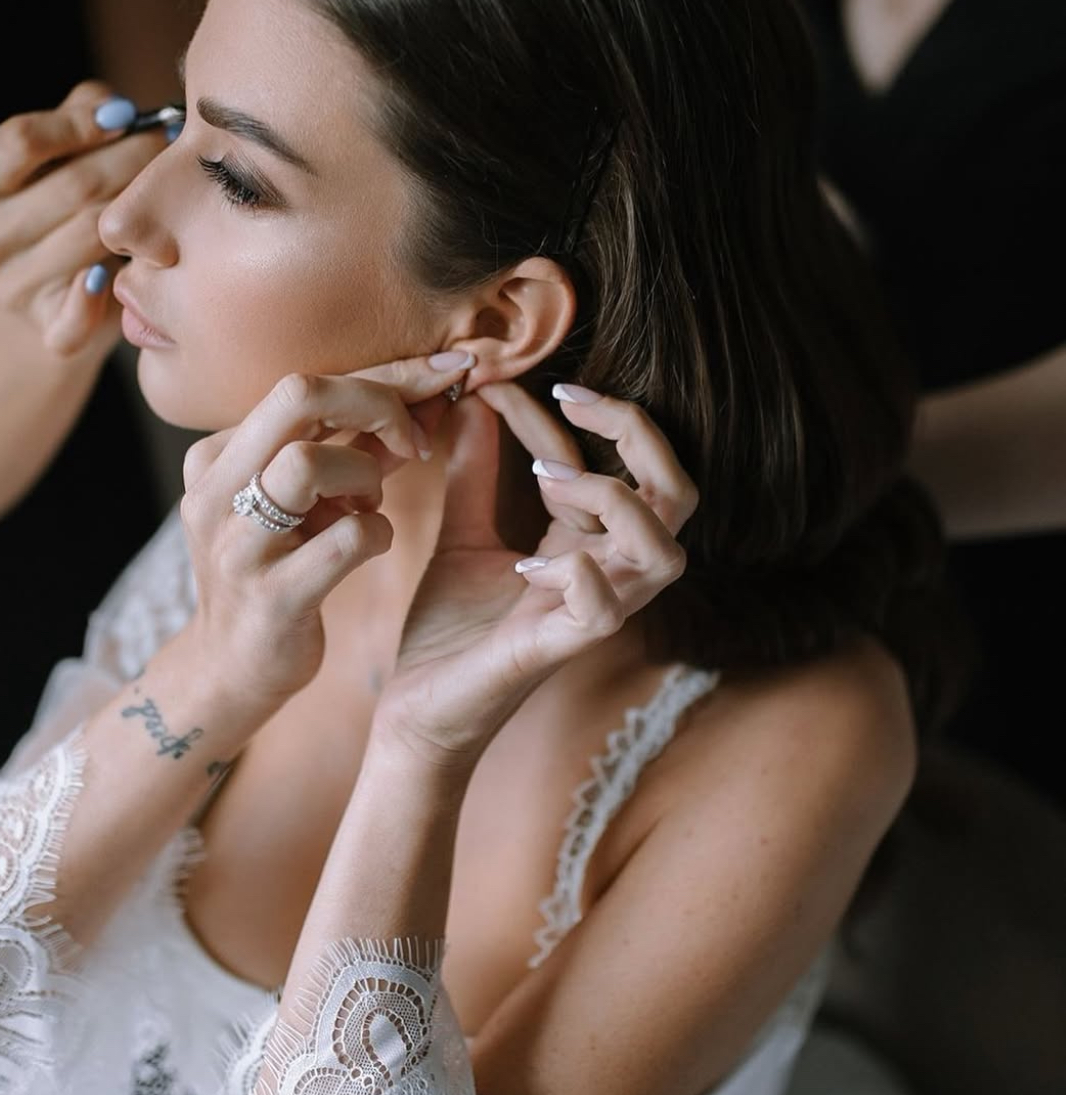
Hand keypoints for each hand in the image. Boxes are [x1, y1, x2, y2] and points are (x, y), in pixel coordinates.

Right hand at [0, 80, 165, 355]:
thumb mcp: (65, 147)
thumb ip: (84, 111)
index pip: (19, 140)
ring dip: (138, 213)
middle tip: (169, 149)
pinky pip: (79, 316)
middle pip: (71, 187)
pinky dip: (103, 296)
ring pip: (92, 236)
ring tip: (165, 197)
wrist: (65, 293)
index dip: (78, 124)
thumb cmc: (69, 202)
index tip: (126, 116)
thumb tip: (117, 109)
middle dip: (131, 161)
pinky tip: (120, 271)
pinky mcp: (48, 331)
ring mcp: (12, 289)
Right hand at [175, 353, 475, 712]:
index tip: (449, 369)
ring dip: (365, 474)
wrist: (234, 666)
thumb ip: (358, 447)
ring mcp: (238, 545)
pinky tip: (370, 543)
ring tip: (368, 502)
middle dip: (379, 401)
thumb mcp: (306, 500)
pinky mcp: (271, 597)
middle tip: (414, 439)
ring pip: (307, 462)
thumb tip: (431, 393)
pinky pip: (345, 539)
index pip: (304, 383)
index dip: (386, 372)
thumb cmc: (280, 567)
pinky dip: (377, 533)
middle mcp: (216, 490)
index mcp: (219, 455)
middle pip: (298, 395)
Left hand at [372, 383, 695, 771]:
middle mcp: (608, 576)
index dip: (555, 413)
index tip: (491, 382)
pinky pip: (605, 610)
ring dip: (614, 499)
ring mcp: (591, 616)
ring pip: (665, 551)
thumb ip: (475, 472)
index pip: (606, 459)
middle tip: (568, 396)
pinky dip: (579, 572)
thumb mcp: (462, 533)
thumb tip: (477, 398)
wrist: (417, 712)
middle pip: (678, 494)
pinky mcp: (558, 651)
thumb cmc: (451, 630)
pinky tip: (526, 561)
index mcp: (590, 545)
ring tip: (549, 481)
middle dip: (637, 433)